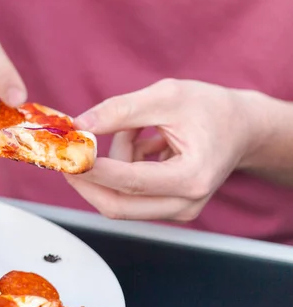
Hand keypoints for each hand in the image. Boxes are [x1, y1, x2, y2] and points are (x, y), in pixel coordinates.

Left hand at [65, 79, 263, 221]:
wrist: (241, 127)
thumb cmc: (211, 110)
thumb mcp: (167, 97)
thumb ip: (120, 110)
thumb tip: (79, 125)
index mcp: (191, 178)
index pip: (129, 182)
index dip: (92, 170)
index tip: (66, 155)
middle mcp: (185, 204)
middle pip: (117, 206)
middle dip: (86, 180)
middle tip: (66, 154)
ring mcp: (176, 210)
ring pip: (119, 198)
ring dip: (112, 164)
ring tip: (133, 128)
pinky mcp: (166, 207)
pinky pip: (128, 192)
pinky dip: (122, 166)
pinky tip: (141, 141)